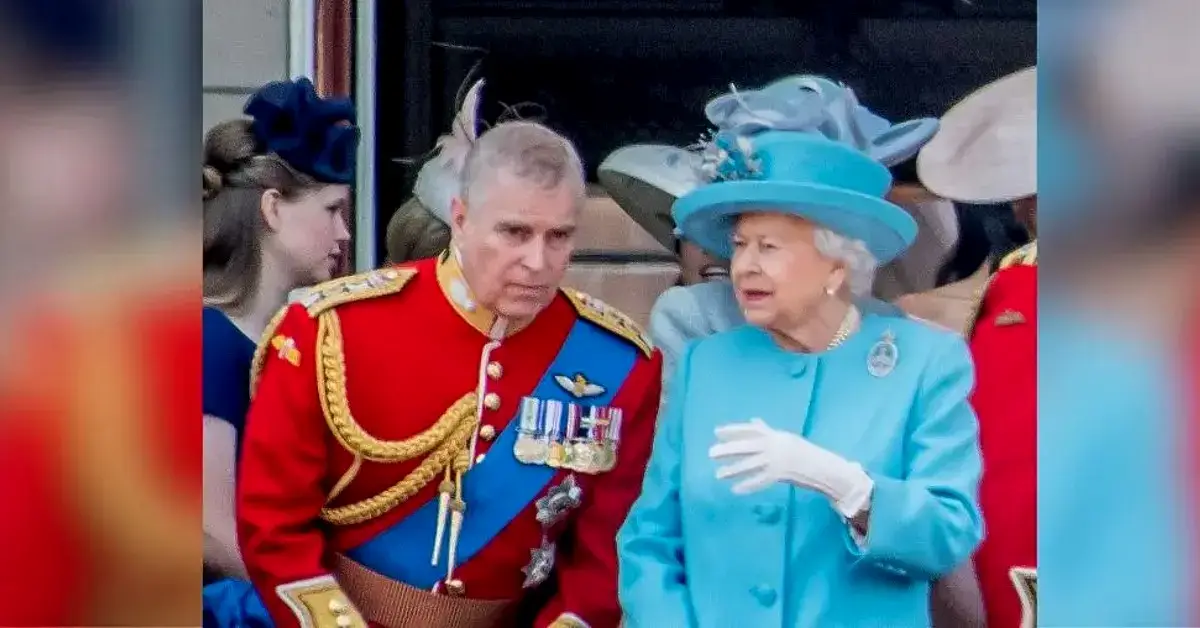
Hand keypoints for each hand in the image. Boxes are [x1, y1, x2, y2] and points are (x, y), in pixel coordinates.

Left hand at [708, 418, 873, 517]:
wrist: (821, 466)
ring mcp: (777, 461)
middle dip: (729, 449)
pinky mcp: (781, 475)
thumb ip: (767, 430)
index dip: (733, 430)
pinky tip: (735, 489)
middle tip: (711, 453)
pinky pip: (762, 481)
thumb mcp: (784, 437)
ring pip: (751, 465)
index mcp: (774, 435)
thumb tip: (754, 421)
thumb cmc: (801, 451)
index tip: (716, 432)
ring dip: (734, 470)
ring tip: (718, 474)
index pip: (750, 431)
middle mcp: (774, 446)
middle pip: (747, 446)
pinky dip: (748, 485)